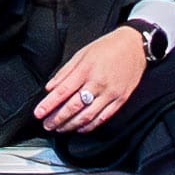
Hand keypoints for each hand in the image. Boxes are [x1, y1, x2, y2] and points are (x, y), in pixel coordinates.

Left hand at [33, 23, 152, 133]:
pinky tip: (80, 128)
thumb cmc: (107, 47)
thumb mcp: (82, 54)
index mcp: (86, 70)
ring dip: (71, 125)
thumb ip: (65, 72)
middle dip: (57, 119)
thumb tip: (50, 87)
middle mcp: (98, 83)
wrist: (135, 46)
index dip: (49, 105)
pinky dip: (89, 126)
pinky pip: (103, 117)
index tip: (38, 113)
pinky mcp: (120, 100)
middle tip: (47, 125)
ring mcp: (110, 93)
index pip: (63, 91)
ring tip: (60, 129)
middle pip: (73, 107)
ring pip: (87, 116)